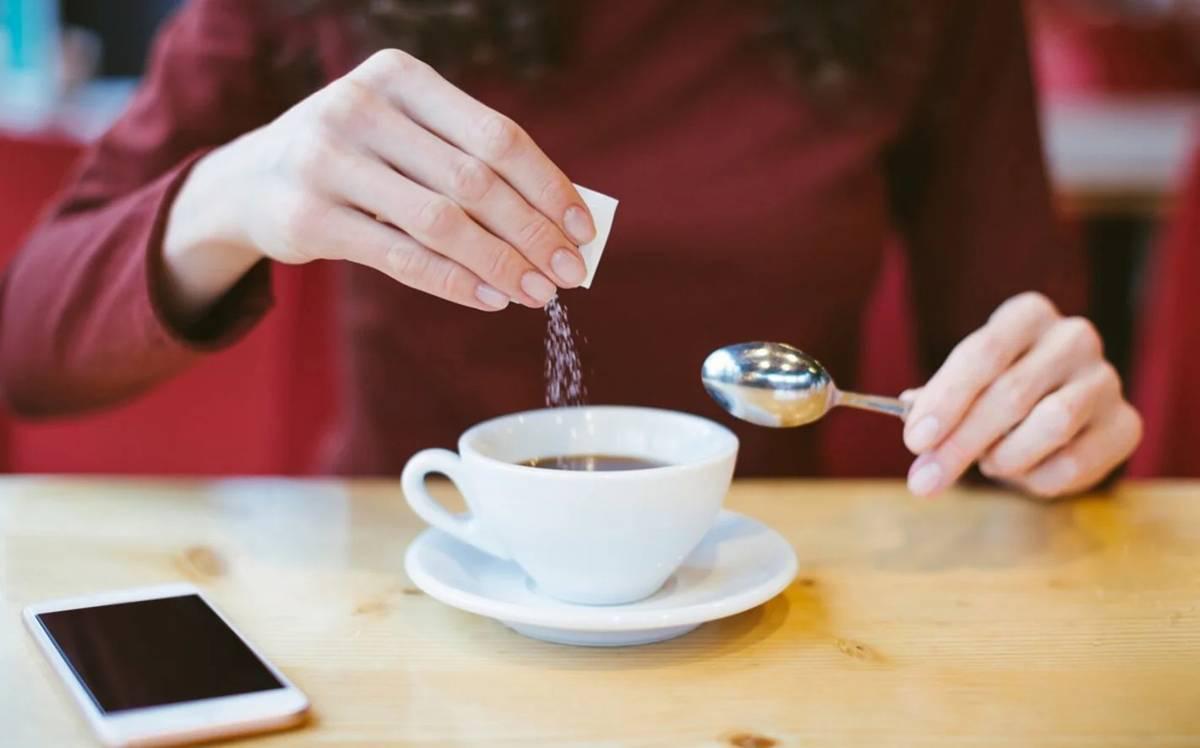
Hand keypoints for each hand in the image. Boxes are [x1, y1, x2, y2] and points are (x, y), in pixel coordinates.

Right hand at [164, 49, 594, 319]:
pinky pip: (401, 258)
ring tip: (536, 294)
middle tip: (569, 274)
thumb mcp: (405, 135)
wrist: (250, 179)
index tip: (582, 230)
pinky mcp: (308, 216)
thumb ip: (468, 162)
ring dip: (500, 264)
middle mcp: (360, 107)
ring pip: (441, 223)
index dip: (548, 186)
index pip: (497, 135)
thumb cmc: (357, 157)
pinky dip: (454, 282)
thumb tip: (558, 222)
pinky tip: (490, 299)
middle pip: (475, 181)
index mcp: (400, 76)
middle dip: (532, 234)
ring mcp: (327, 160)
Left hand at [902, 292, 1141, 498]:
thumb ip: (937, 401)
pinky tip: (1024, 473)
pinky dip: (1036, 479)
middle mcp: (1073, 338)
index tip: (915, 440)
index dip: (945, 400)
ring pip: (1051, 425)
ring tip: (988, 463)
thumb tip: (912, 420)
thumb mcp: (964, 387)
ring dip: (1004, 457)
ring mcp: (1106, 380)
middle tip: (925, 479)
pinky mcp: (1126, 425)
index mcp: (1027, 316)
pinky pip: (1075, 463)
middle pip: (1012, 393)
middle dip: (960, 443)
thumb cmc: (998, 392)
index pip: (982, 353)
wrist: (1061, 416)